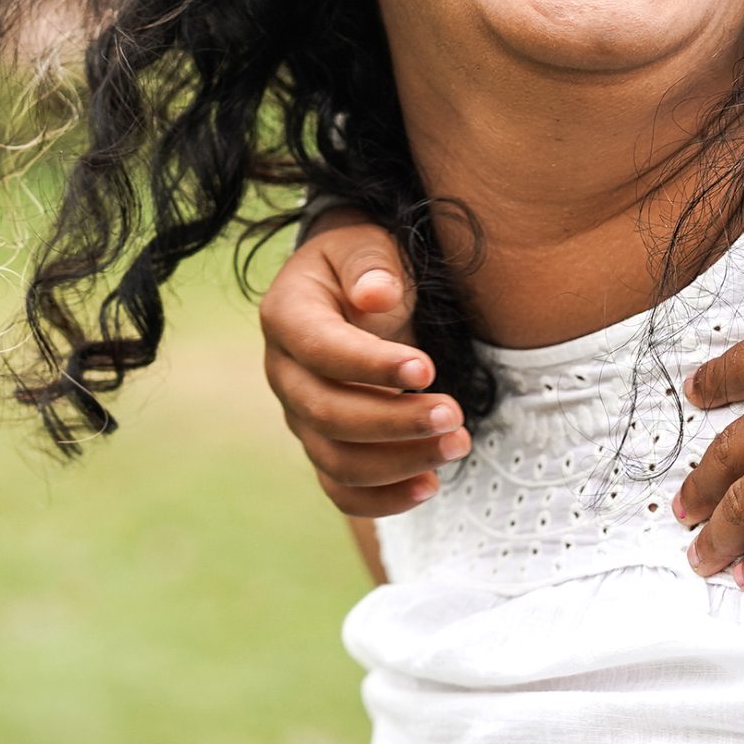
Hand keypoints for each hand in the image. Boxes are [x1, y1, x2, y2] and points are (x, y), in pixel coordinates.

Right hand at [260, 215, 466, 516]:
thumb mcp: (366, 244)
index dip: (370, 365)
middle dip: (394, 422)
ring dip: (399, 462)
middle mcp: (284, 373)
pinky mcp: (324, 446)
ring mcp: (300, 417)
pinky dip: (384, 499)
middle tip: (455, 415)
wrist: (354, 291)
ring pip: (336, 460)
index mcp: (286, 316)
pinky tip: (431, 485)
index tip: (428, 368)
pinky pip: (343, 489)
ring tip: (458, 445)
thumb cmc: (363, 265)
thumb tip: (375, 295)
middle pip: (326, 414)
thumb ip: (371, 264)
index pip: (320, 350)